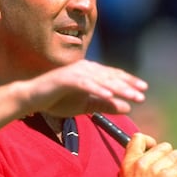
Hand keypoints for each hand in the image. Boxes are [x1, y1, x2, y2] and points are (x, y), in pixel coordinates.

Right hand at [23, 60, 146, 117]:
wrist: (33, 99)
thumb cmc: (58, 100)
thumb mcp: (85, 105)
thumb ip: (105, 105)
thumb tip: (127, 108)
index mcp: (90, 72)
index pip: (113, 76)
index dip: (129, 82)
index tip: (143, 90)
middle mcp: (85, 68)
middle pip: (111, 77)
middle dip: (128, 86)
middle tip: (142, 95)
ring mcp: (75, 72)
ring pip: (101, 79)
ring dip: (117, 88)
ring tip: (131, 96)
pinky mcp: (65, 79)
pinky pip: (85, 84)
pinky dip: (97, 89)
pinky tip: (109, 95)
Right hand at [119, 133, 176, 176]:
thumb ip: (135, 163)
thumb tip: (150, 152)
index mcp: (129, 160)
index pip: (139, 138)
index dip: (150, 143)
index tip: (153, 151)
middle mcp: (142, 162)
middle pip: (164, 147)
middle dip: (169, 156)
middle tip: (170, 167)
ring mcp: (156, 169)